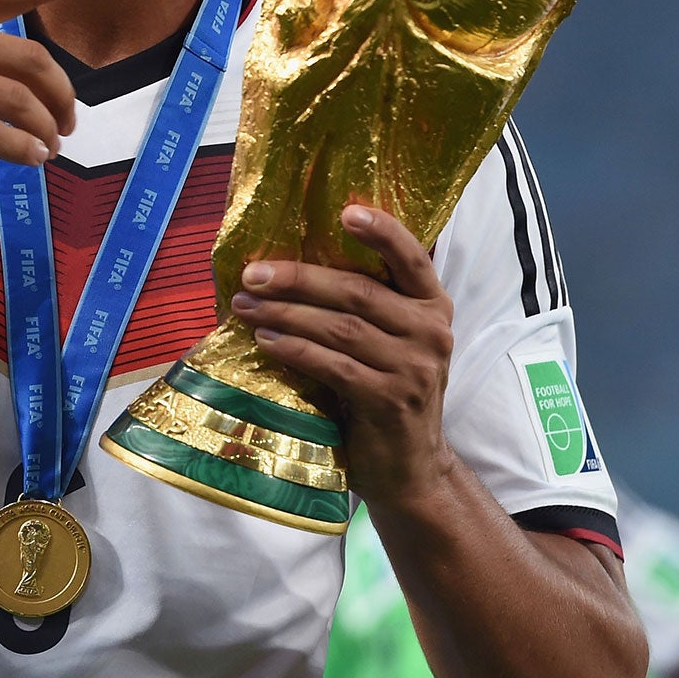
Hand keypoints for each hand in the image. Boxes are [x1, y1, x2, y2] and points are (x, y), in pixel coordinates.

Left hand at [229, 205, 457, 504]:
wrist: (409, 466)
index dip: (382, 231)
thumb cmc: (385, 391)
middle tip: (253, 274)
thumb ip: (361, 305)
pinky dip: (296, 350)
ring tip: (246, 307)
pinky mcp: (391, 400)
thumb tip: (287, 265)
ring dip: (286, 314)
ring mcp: (415, 368)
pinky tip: (267, 342)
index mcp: (432, 304)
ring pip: (340, 327)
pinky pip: (334, 365)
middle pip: (357, 291)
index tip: (345, 211)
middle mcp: (431, 331)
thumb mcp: (387, 342)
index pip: (411, 257)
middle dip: (298, 278)